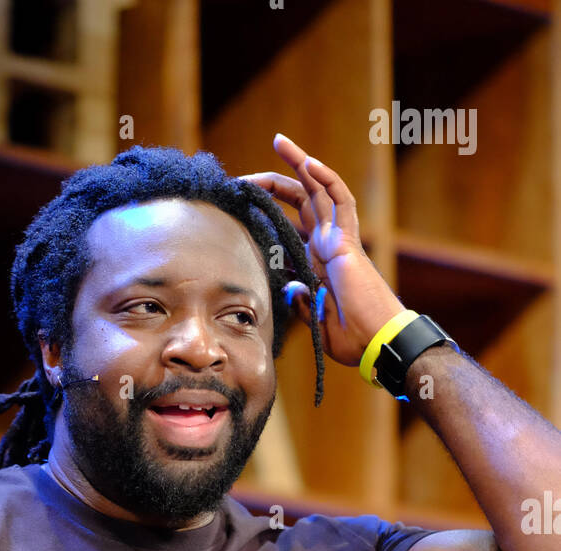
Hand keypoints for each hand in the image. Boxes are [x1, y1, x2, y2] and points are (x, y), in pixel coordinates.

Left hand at [239, 133, 404, 366]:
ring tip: (279, 142)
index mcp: (317, 264)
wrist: (376, 342)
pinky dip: (326, 178)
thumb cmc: (353, 338)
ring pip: (318, 190)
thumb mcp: (315, 322)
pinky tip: (308, 162)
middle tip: (246, 176)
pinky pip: (340, 200)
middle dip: (273, 184)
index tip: (240, 207)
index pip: (289, 229)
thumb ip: (300, 302)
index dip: (266, 216)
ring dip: (299, 164)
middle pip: (300, 202)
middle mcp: (327, 246)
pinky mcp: (348, 241)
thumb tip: (287, 287)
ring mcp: (338, 240)